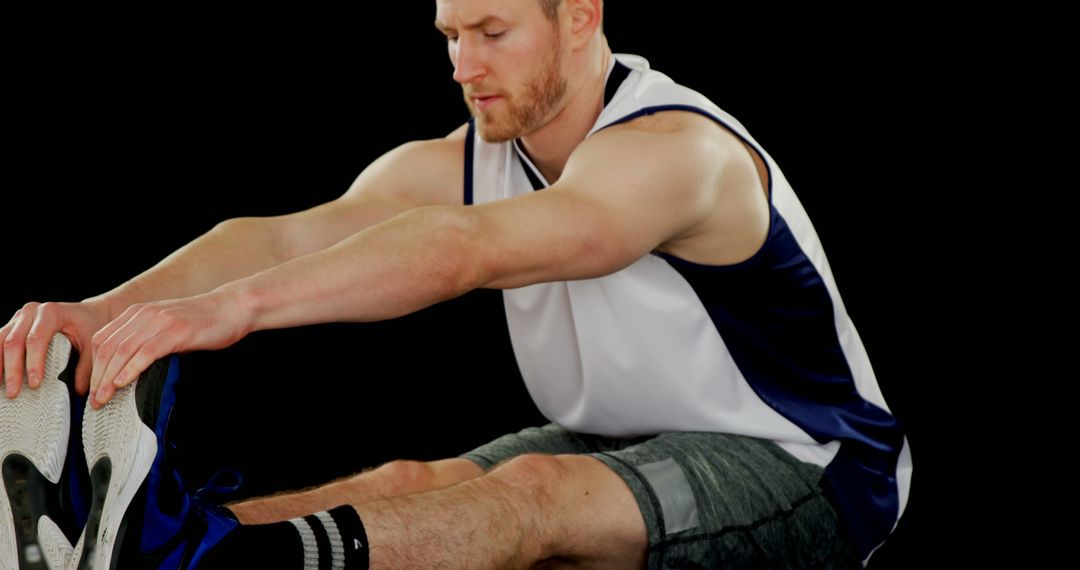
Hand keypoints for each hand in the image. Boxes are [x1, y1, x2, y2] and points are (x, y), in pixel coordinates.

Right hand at [2, 300, 111, 399]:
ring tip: (1, 387)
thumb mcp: (93, 343)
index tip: (34, 384)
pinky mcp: (13, 325)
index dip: (33, 362)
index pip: (37, 338)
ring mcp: (19, 318)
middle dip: (12, 369)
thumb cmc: (89, 325)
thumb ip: (86, 366)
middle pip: (14, 341)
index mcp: (51, 312)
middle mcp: (31, 312)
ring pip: (0, 341)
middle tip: (14, 392)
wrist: (86, 312)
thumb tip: (79, 390)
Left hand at [89, 289, 250, 408]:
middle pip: (108, 347)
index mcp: (138, 313)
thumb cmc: (205, 322)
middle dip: (97, 376)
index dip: (92, 366)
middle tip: (95, 399)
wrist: (233, 308)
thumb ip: (149, 342)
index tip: (92, 388)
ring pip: (123, 350)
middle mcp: (145, 314)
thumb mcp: (168, 328)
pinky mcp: (177, 331)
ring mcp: (161, 321)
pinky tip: (124, 383)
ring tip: (105, 398)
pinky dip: (131, 369)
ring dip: (110, 377)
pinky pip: (146, 351)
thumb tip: (132, 371)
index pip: (103, 340)